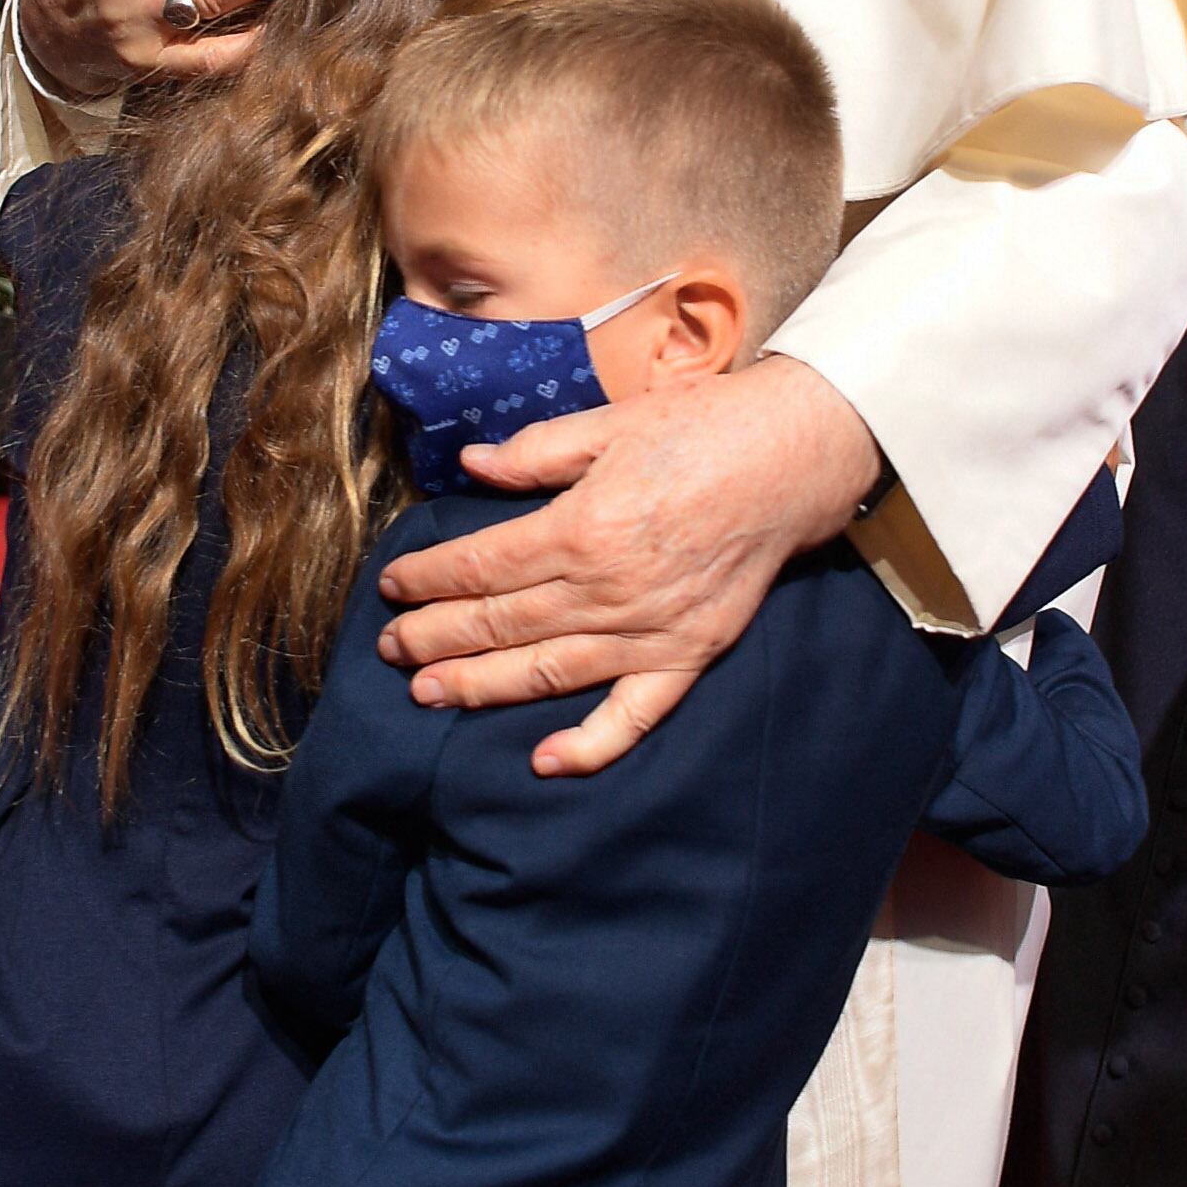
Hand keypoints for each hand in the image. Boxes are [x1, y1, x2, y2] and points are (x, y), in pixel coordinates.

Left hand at [374, 358, 880, 777]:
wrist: (796, 457)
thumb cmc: (703, 428)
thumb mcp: (610, 423)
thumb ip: (536, 451)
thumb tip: (471, 465)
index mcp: (580, 528)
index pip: (481, 566)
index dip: (428, 579)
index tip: (391, 586)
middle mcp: (607, 591)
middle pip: (500, 624)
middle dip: (435, 637)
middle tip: (390, 649)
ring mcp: (648, 632)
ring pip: (546, 673)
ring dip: (480, 688)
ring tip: (427, 696)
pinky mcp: (688, 655)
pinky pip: (633, 716)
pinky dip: (590, 746)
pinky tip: (544, 763)